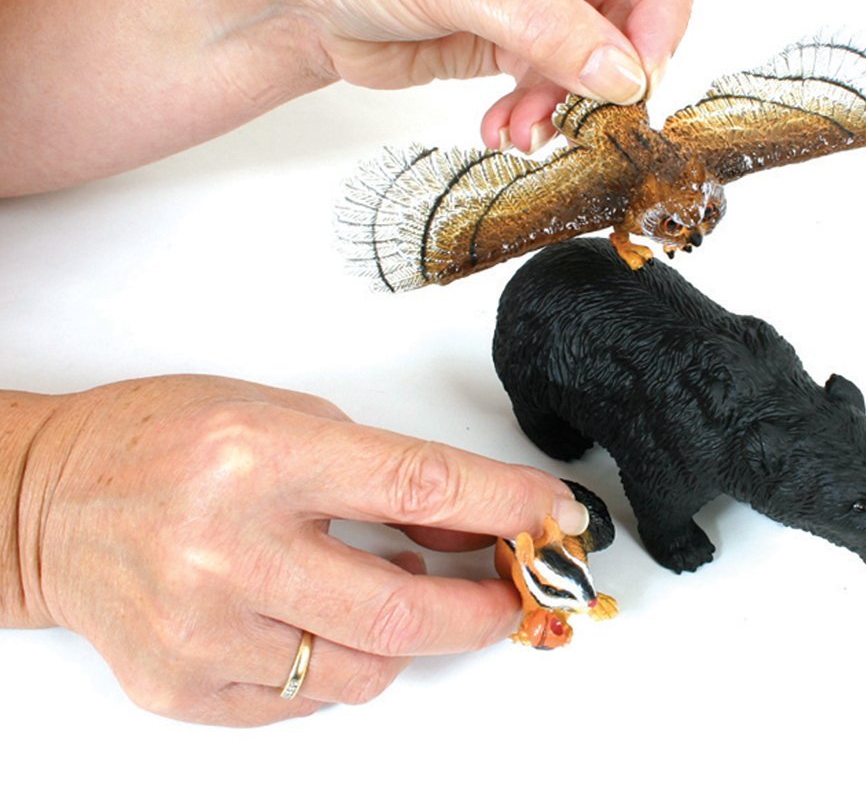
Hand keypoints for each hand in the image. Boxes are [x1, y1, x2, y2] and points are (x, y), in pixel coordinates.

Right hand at [15, 375, 584, 725]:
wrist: (53, 501)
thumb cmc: (167, 440)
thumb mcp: (284, 419)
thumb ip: (379, 474)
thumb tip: (465, 532)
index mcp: (261, 458)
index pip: (419, 487)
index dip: (506, 506)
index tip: (555, 519)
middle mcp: (229, 550)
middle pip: (403, 612)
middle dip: (481, 610)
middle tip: (507, 594)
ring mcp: (203, 632)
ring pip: (361, 671)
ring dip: (405, 639)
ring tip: (389, 595)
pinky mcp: (183, 690)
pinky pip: (304, 702)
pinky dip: (335, 664)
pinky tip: (316, 620)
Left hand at [236, 0, 693, 150]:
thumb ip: (550, 27)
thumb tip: (625, 74)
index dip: (664, 2)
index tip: (645, 64)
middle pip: (631, 8)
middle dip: (611, 68)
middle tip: (596, 115)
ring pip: (594, 58)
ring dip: (569, 102)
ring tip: (531, 128)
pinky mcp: (513, 40)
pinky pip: (553, 84)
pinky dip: (538, 112)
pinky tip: (506, 128)